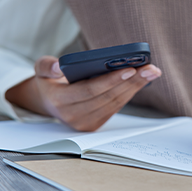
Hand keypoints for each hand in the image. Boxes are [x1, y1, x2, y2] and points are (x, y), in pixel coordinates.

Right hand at [6, 55, 161, 130]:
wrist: (49, 101)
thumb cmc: (50, 81)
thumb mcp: (41, 70)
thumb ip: (46, 66)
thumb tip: (59, 67)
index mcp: (59, 100)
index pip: (90, 90)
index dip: (111, 80)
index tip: (131, 68)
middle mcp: (73, 115)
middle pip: (108, 97)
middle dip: (131, 82)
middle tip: (150, 68)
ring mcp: (85, 123)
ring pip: (115, 103)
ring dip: (135, 87)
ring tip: (150, 72)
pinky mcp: (95, 124)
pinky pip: (116, 107)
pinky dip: (129, 93)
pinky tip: (140, 80)